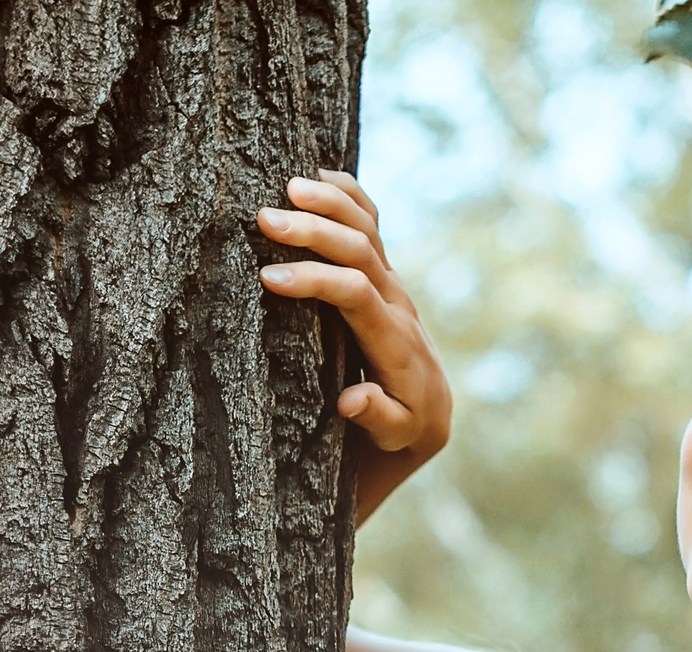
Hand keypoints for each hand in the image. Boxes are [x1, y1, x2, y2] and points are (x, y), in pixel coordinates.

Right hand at [256, 170, 451, 518]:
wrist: (429, 411)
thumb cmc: (401, 429)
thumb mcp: (393, 437)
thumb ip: (380, 418)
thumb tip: (353, 400)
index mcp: (396, 342)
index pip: (357, 295)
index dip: (315, 280)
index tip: (268, 278)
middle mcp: (399, 305)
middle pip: (361, 251)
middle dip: (313, 232)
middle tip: (263, 220)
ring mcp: (394, 283)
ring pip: (368, 229)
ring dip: (329, 202)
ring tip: (286, 185)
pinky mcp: (386, 274)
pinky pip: (372, 224)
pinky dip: (350, 195)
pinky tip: (319, 174)